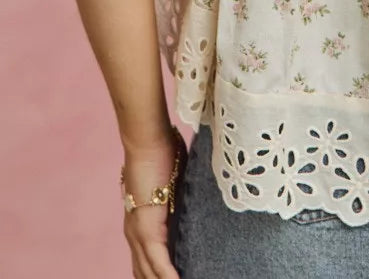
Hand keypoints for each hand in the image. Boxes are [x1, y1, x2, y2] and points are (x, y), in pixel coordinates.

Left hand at [121, 131, 188, 277]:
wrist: (147, 141)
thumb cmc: (161, 152)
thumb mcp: (173, 182)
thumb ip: (181, 196)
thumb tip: (196, 197)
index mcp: (139, 224)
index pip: (145, 262)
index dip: (157, 276)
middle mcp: (134, 234)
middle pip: (144, 273)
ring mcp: (138, 233)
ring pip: (149, 272)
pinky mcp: (147, 229)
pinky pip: (158, 262)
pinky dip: (168, 276)